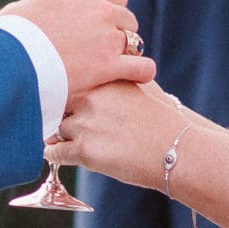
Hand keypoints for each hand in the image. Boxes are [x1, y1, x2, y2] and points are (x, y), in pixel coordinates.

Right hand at [0, 0, 155, 103]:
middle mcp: (100, 8)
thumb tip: (27, 11)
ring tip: (121, 65)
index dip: (113, 10)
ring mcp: (108, 37)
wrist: (12, 57)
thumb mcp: (21, 10)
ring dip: (129, 53)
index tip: (106, 22)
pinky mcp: (110, 65)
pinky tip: (139, 76)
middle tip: (108, 48)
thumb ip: (36, 7)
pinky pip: (142, 67)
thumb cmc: (10, 35)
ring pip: (135, 43)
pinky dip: (143, 71)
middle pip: (127, 19)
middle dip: (120, 33)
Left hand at [47, 79, 185, 189]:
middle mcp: (90, 97)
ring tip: (60, 140)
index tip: (61, 101)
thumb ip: (114, 76)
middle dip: (55, 113)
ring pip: (53, 128)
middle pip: (55, 103)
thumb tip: (95, 72)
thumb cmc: (160, 119)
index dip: (62, 93)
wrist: (176, 150)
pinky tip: (62, 155)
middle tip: (55, 122)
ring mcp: (85, 124)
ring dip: (56, 135)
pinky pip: (54, 152)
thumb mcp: (138, 85)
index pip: (65, 80)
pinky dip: (54, 154)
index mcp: (101, 79)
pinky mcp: (84, 150)